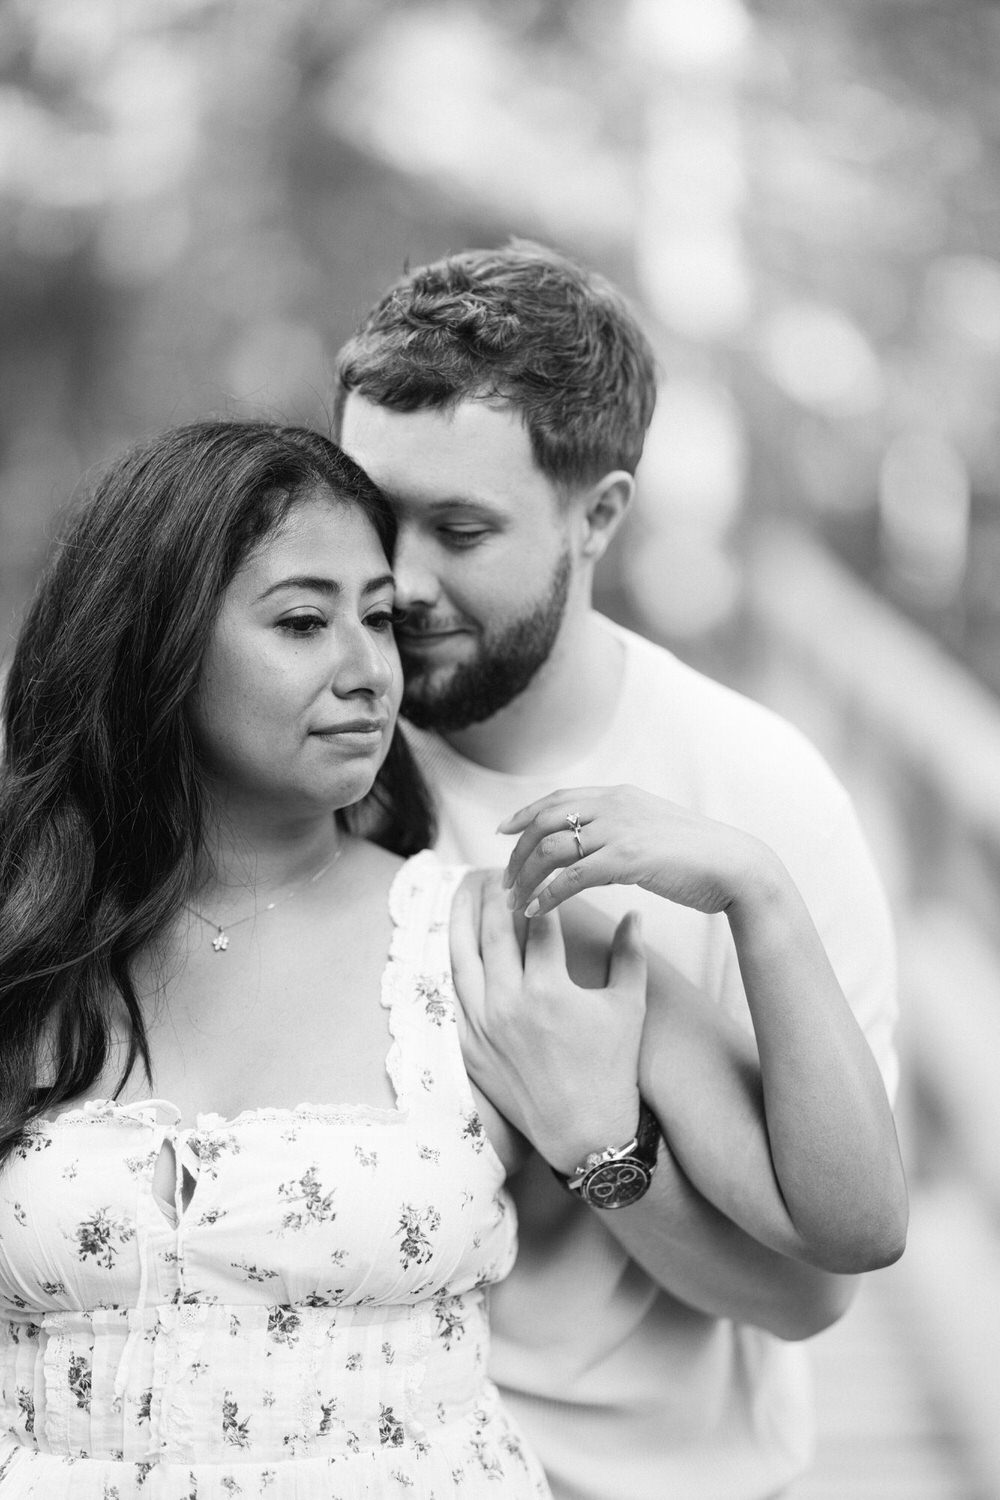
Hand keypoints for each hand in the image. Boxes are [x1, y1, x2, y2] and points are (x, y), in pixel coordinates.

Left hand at [450, 871, 646, 1171]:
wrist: (584, 1134)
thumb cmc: (612, 1070)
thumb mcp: (628, 1008)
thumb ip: (629, 955)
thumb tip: (633, 913)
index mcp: (548, 990)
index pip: (538, 924)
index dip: (537, 891)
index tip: (536, 870)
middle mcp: (508, 1004)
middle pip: (491, 932)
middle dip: (492, 895)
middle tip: (495, 870)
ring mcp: (482, 1025)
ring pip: (461, 957)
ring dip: (460, 919)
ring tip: (463, 890)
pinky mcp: (469, 1046)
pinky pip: (452, 993)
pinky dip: (452, 961)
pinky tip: (453, 941)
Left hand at [500, 784, 768, 919]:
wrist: (736, 867)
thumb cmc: (698, 857)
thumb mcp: (652, 829)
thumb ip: (621, 828)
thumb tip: (593, 843)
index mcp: (619, 795)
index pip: (558, 798)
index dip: (524, 814)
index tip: (502, 832)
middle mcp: (614, 805)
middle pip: (544, 821)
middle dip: (517, 852)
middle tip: (504, 880)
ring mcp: (620, 829)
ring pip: (551, 848)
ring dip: (526, 876)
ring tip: (515, 901)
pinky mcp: (627, 858)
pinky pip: (571, 876)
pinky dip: (547, 895)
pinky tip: (536, 911)